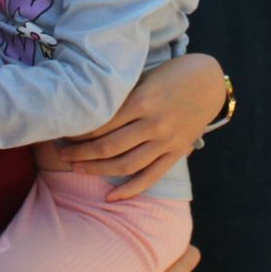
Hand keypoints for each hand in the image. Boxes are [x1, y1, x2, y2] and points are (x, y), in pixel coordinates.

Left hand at [57, 52, 223, 200]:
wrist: (210, 81)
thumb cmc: (172, 73)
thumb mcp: (145, 77)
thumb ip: (122, 97)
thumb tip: (88, 110)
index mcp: (143, 100)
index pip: (101, 123)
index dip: (78, 131)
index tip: (62, 132)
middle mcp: (154, 123)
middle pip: (108, 146)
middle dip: (80, 152)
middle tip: (60, 154)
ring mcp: (166, 141)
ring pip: (126, 164)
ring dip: (97, 169)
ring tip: (76, 169)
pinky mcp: (176, 152)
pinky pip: (151, 176)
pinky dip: (130, 190)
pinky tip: (111, 197)